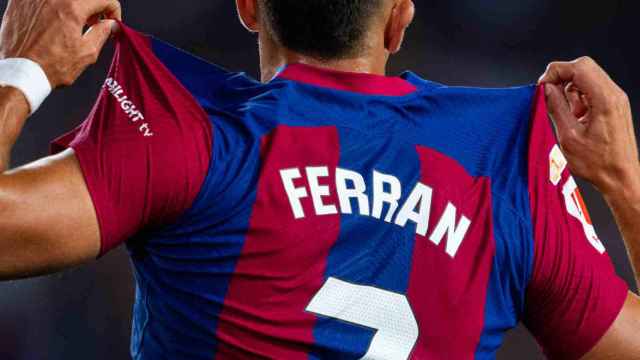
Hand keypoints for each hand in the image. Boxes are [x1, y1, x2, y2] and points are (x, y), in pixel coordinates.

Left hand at [0, 0, 121, 87]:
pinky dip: (52, 9)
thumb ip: (102, 33)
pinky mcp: (19, 3)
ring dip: (73, 8)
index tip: (111, 21)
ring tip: (71, 24)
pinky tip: (52, 23)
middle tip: (93, 23)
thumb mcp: (87, 53)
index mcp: (72, 7)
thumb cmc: (51, 66)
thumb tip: (111, 24)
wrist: (20, 72)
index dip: (113, 11)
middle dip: (93, 9)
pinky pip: (43, 1)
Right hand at [539, 56, 638, 195]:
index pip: (579, 67)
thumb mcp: (568, 136)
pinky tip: (577, 117)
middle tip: (549, 97)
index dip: (556, 72)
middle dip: (562, 78)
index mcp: (605, 99)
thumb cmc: (598, 163)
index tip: (542, 87)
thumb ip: (556, 108)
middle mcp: (614, 95)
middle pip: (584, 67)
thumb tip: (546, 90)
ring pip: (587, 77)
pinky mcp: (614, 106)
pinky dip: (579, 98)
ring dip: (570, 90)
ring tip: (569, 115)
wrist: (621, 177)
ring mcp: (616, 99)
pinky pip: (593, 90)